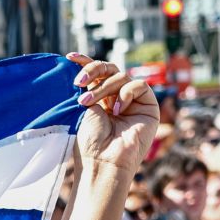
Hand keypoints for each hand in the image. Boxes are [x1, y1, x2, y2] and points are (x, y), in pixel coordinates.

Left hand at [67, 54, 156, 174]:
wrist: (103, 162)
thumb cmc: (89, 141)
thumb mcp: (83, 108)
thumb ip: (88, 86)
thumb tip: (81, 65)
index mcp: (101, 99)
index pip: (96, 73)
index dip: (85, 62)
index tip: (69, 58)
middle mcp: (118, 98)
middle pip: (110, 69)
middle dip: (93, 71)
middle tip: (78, 82)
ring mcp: (134, 102)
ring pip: (121, 76)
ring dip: (103, 88)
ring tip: (88, 104)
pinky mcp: (150, 107)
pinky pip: (139, 86)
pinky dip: (125, 94)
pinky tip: (117, 110)